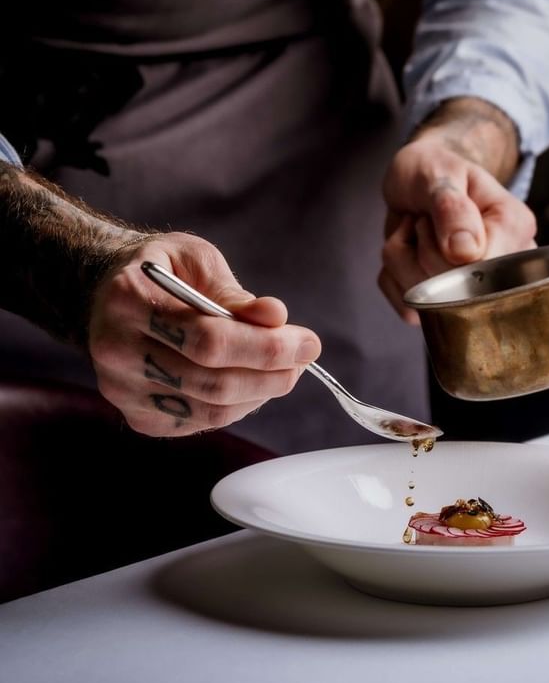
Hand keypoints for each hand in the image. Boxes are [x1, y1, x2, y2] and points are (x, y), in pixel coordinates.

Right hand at [89, 232, 320, 435]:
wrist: (107, 293)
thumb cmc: (161, 269)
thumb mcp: (196, 259)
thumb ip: (233, 292)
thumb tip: (276, 317)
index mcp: (130, 300)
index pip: (208, 338)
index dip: (266, 346)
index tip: (308, 343)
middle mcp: (116, 349)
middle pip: (210, 381)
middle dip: (271, 373)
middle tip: (304, 357)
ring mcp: (122, 389)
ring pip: (208, 410)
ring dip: (260, 393)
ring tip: (284, 369)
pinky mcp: (135, 416)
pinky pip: (199, 423)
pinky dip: (237, 407)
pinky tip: (251, 383)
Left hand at [379, 132, 536, 323]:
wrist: (418, 179)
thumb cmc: (435, 170)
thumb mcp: (440, 173)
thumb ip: (452, 207)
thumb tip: (466, 253)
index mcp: (515, 227)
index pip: (483, 267)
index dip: (444, 249)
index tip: (432, 217)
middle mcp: (505, 263)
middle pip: (453, 289)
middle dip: (420, 249)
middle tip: (424, 220)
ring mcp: (478, 286)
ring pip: (425, 301)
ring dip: (402, 259)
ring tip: (416, 230)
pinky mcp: (446, 303)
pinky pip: (408, 308)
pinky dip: (393, 276)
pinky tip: (408, 251)